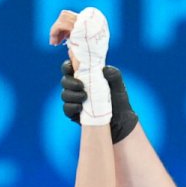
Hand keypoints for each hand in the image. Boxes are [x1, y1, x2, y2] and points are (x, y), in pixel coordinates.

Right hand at [64, 7, 111, 126]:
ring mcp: (75, 100)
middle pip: (64, 80)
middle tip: (81, 86)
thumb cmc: (118, 100)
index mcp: (85, 76)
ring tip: (84, 97)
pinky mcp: (74, 113)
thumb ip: (114, 75)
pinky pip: (66, 109)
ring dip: (72, 95)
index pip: (70, 67)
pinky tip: (80, 108)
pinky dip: (71, 107)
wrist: (121, 120)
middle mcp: (77, 87)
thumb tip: (105, 69)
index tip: (72, 68)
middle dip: (70, 82)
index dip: (67, 66)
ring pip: (64, 94)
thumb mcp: (119, 86)